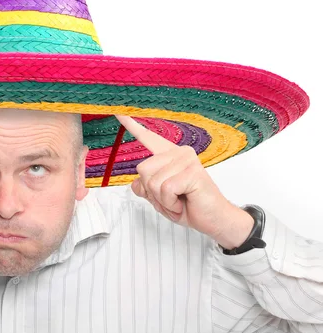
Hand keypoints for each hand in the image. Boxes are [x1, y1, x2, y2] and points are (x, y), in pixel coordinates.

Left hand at [115, 115, 252, 248]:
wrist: (214, 220)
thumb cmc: (189, 206)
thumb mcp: (160, 198)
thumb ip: (146, 189)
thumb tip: (135, 183)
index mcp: (169, 156)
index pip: (148, 138)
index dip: (132, 125)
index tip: (119, 112)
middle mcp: (178, 153)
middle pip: (142, 170)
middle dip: (152, 192)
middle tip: (173, 198)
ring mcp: (186, 160)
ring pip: (152, 182)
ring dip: (163, 200)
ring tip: (180, 200)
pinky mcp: (192, 172)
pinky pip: (165, 189)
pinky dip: (170, 203)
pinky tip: (184, 201)